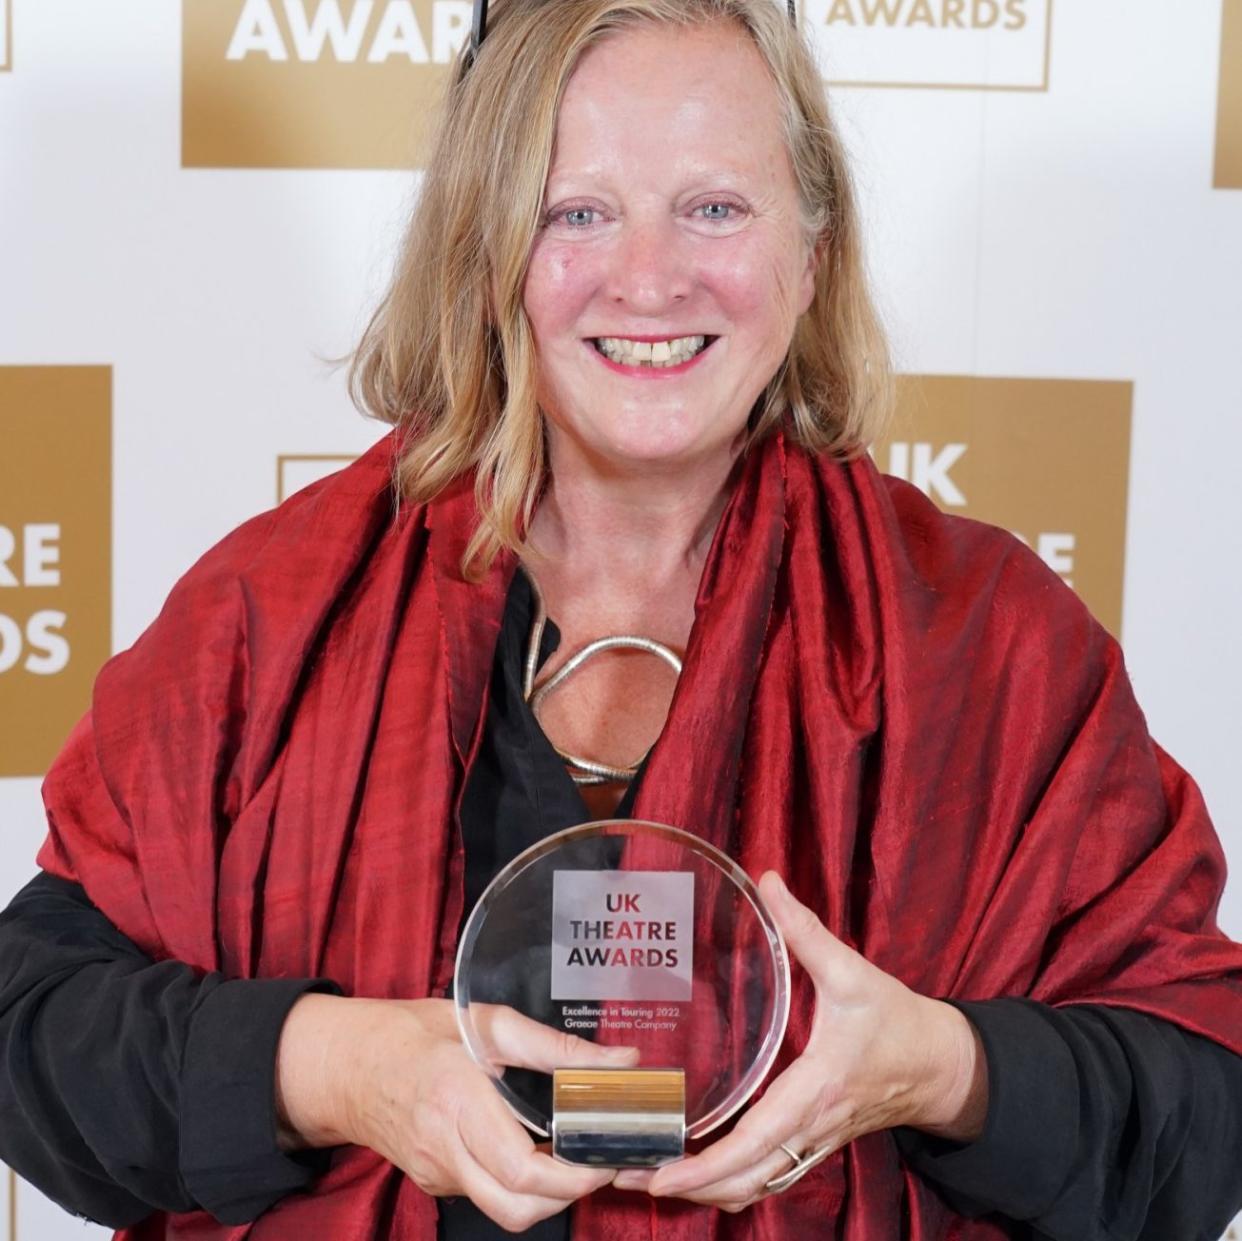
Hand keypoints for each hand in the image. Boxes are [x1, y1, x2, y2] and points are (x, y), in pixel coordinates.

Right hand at [276, 994, 636, 1231]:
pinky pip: (484, 1196)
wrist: (347, 1063)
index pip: (521, 1168)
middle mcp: (444, 1146)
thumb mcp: (486, 1022)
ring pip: (504, 1211)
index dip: (573, 1174)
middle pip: (517, 1207)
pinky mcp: (433, 1181)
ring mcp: (435, 1171)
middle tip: (599, 1159)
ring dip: (547, 1197)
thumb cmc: (416, 1033)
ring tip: (573, 1157)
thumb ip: (556, 1046)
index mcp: (458, 1099)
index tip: (604, 1154)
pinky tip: (535, 1152)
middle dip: (569, 1194)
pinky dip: (519, 1186)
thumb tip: (622, 1061)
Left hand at [613, 871, 986, 1211]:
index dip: (707, 1166)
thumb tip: (769, 882)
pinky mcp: (813, 1143)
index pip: (756, 1143)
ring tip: (647, 1175)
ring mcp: (812, 1143)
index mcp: (815, 1089)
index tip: (661, 1174)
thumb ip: (806, 930)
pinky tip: (696, 1169)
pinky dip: (729, 1184)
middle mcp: (810, 1128)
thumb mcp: (852, 970)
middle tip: (628, 1175)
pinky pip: (768, 1178)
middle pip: (745, 1182)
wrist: (942, 1066)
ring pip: (755, 1188)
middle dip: (687, 1187)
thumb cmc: (896, 1021)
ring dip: (705, 1191)